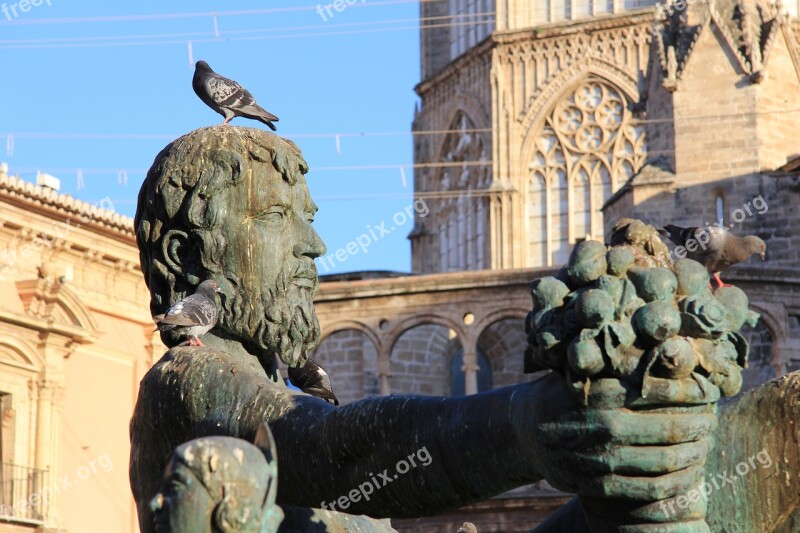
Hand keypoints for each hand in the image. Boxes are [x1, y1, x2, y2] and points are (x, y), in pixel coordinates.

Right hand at [528, 372, 715, 525]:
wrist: (525, 431)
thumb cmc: (564, 391)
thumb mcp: (582, 368)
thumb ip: (618, 362)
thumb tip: (671, 346)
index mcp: (600, 391)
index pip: (661, 390)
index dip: (693, 390)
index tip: (709, 388)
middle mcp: (602, 426)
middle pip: (672, 427)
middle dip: (701, 424)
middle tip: (713, 418)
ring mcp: (601, 459)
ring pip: (666, 461)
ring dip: (695, 453)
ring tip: (705, 443)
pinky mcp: (600, 486)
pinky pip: (650, 489)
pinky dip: (677, 483)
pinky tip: (688, 472)